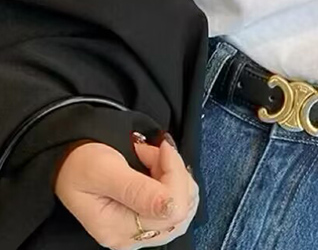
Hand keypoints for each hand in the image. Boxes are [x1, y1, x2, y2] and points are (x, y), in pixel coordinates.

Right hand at [54, 133, 198, 248]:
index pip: (171, 210)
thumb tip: (171, 206)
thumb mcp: (105, 170)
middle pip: (181, 210)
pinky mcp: (144, 218)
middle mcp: (129, 236)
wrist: (66, 161)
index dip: (175, 174)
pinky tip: (159, 166)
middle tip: (156, 151)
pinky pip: (177, 203)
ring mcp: (138, 229)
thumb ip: (137, 190)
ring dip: (176, 175)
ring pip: (184, 206)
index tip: (163, 147)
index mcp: (116, 228)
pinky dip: (175, 179)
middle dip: (176, 173)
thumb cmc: (80, 163)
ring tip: (155, 157)